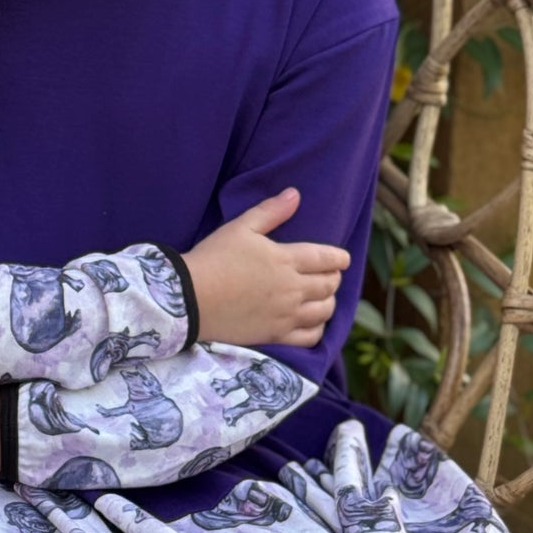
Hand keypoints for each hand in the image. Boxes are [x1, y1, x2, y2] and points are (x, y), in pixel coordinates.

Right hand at [184, 188, 348, 347]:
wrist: (189, 297)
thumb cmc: (213, 258)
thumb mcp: (240, 228)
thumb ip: (270, 211)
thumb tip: (295, 194)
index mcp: (287, 259)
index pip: (326, 259)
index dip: (339, 258)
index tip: (343, 258)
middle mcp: (292, 288)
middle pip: (329, 285)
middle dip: (334, 278)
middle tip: (330, 275)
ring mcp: (286, 314)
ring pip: (324, 311)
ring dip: (329, 302)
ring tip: (324, 297)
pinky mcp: (275, 335)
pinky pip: (310, 337)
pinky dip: (318, 329)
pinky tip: (314, 323)